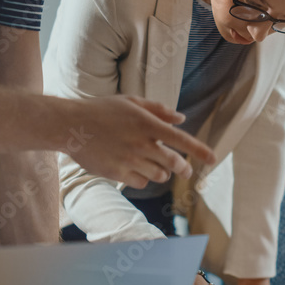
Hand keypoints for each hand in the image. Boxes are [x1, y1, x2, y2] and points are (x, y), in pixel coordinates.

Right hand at [63, 95, 215, 189]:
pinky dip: (143, 178)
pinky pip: (141, 182)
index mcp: (147, 124)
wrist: (71, 125)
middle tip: (185, 170)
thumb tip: (181, 118)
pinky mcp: (118, 173)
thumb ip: (158, 110)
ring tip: (152, 163)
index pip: (182, 140)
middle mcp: (142, 144)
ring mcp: (130, 160)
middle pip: (175, 163)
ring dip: (162, 173)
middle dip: (184, 168)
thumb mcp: (131, 102)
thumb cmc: (102, 110)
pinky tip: (135, 169)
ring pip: (159, 175)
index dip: (200, 151)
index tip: (213, 159)